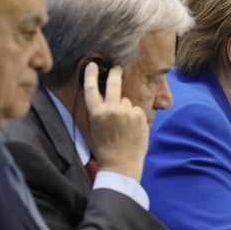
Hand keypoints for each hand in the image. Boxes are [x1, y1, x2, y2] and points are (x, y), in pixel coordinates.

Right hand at [83, 62, 149, 180]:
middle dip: (115, 73)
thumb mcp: (94, 128)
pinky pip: (136, 110)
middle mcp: (111, 110)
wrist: (121, 164)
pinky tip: (132, 129)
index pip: (91, 88)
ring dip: (126, 108)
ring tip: (124, 126)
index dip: (91, 74)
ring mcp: (127, 112)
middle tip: (117, 68)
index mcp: (96, 113)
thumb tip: (103, 95)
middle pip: (114, 83)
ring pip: (127, 101)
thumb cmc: (106, 148)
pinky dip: (135, 116)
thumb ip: (99, 111)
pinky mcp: (140, 116)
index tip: (93, 65)